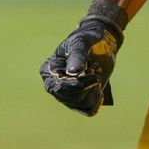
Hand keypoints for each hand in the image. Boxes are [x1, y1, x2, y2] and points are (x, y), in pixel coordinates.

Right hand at [40, 0, 126, 115]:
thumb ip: (77, 55)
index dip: (76, 83)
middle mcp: (55, 86)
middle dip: (86, 86)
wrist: (100, 40)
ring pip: (81, 105)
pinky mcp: (81, 98)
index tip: (90, 70)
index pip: (57, 87)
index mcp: (48, 71)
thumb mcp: (81, 41)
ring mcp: (68, 94)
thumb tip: (72, 72)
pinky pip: (88, 109)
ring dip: (93, 91)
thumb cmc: (86, 38)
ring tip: (95, 75)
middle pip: (69, 99)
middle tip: (94, 71)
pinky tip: (99, 88)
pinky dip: (96, 100)